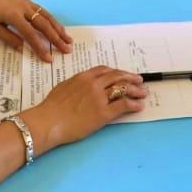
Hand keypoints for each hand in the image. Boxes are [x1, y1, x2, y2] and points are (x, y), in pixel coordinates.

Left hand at [0, 0, 71, 62]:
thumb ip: (9, 38)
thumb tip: (23, 49)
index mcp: (14, 16)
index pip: (31, 34)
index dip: (41, 47)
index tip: (49, 59)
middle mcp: (24, 8)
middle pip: (44, 25)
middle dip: (56, 38)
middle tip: (67, 49)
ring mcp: (27, 2)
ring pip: (47, 16)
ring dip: (58, 28)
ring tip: (68, 39)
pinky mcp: (27, 0)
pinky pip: (43, 11)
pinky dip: (52, 20)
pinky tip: (56, 26)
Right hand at [22, 66, 146, 151]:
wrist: (48, 121)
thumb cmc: (51, 108)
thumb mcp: (63, 88)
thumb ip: (75, 85)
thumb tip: (81, 87)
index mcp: (83, 77)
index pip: (104, 70)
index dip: (116, 72)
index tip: (123, 74)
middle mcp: (93, 84)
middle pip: (117, 77)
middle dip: (130, 78)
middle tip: (139, 80)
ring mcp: (99, 98)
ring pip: (123, 89)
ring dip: (136, 90)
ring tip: (143, 93)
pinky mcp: (103, 113)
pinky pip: (123, 105)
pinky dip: (134, 104)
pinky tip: (139, 106)